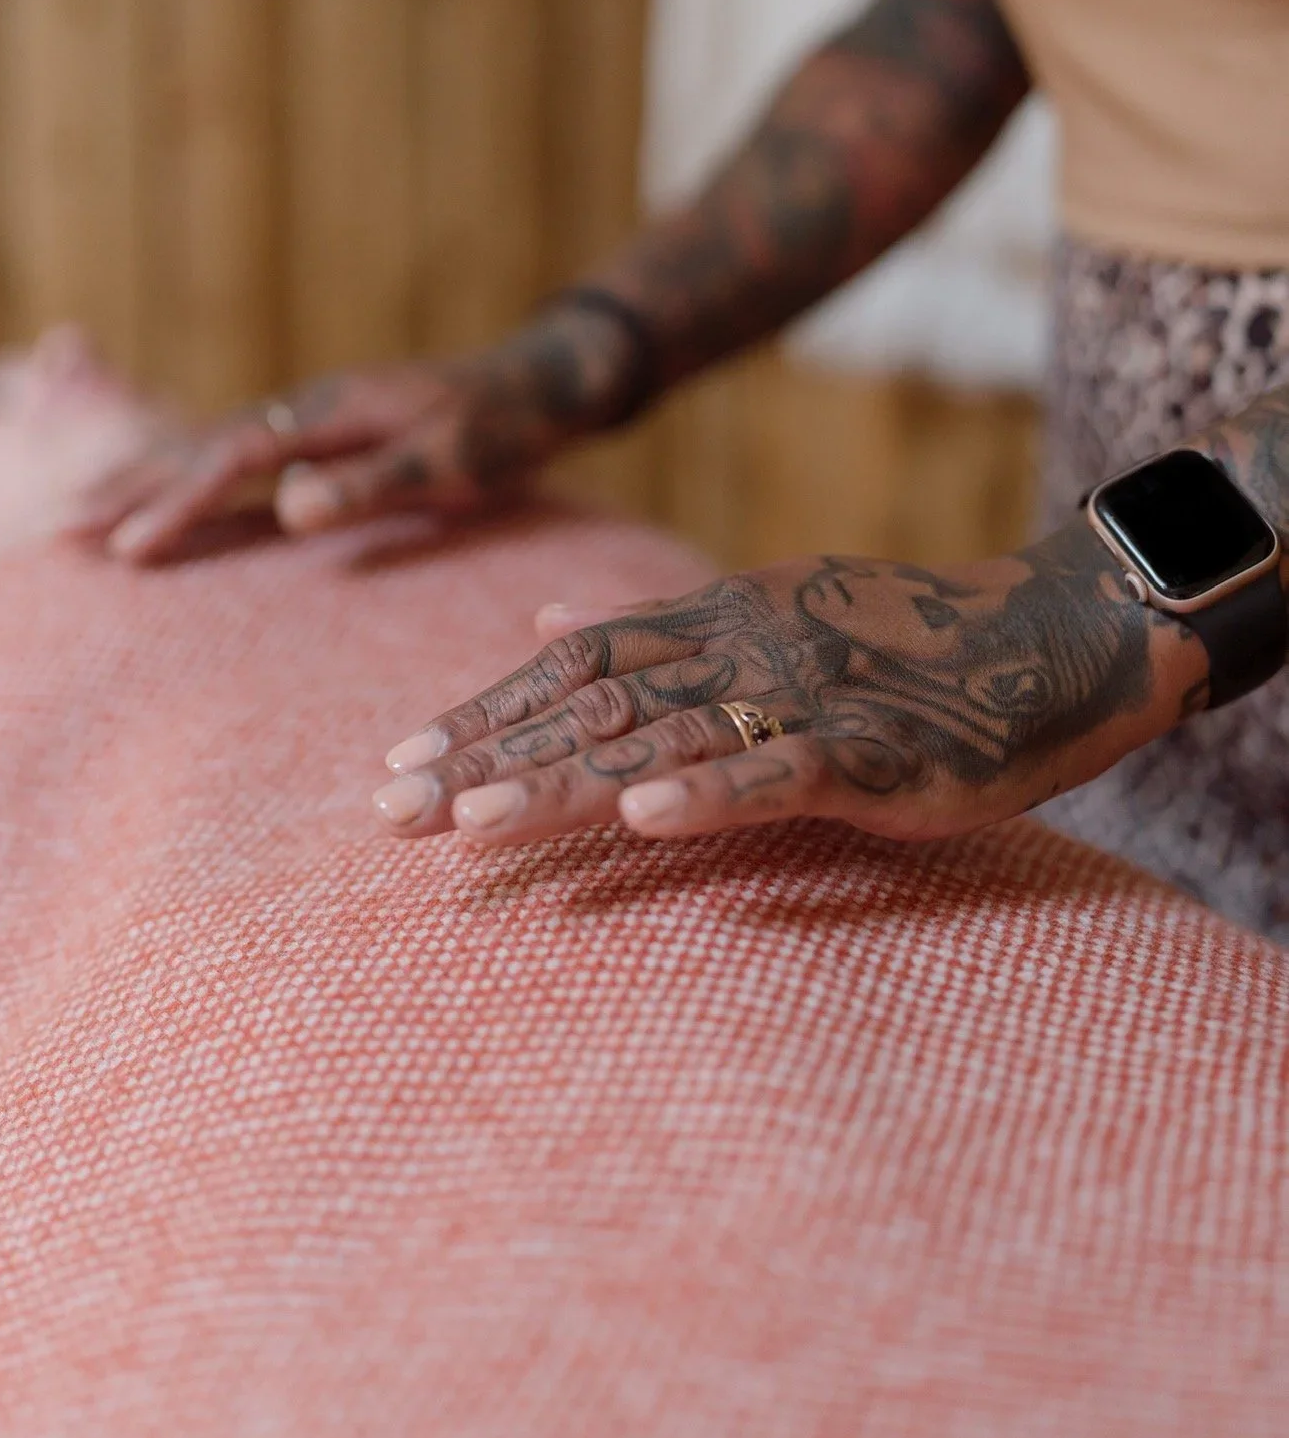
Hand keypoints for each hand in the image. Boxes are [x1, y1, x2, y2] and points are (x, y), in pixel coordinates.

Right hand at [76, 301, 646, 563]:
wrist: (539, 382)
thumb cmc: (501, 429)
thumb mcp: (448, 464)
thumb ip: (371, 484)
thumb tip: (286, 505)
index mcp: (329, 412)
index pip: (233, 460)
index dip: (176, 504)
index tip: (126, 548)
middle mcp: (307, 408)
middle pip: (199, 446)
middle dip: (128, 487)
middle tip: (55, 530)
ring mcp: (310, 417)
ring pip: (209, 446)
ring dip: (144, 480)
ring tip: (79, 512)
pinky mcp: (320, 433)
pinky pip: (235, 455)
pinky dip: (186, 476)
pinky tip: (162, 497)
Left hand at [372, 520, 1203, 849]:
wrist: (1047, 641)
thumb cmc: (901, 646)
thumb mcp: (762, 617)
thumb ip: (651, 629)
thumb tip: (535, 621)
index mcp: (711, 621)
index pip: (572, 663)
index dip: (483, 711)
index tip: (398, 761)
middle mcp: (738, 649)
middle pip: (590, 703)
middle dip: (487, 756)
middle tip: (390, 805)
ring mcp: (802, 698)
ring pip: (662, 738)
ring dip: (561, 779)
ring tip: (471, 820)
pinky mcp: (871, 752)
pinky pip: (777, 772)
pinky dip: (706, 792)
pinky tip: (639, 817)